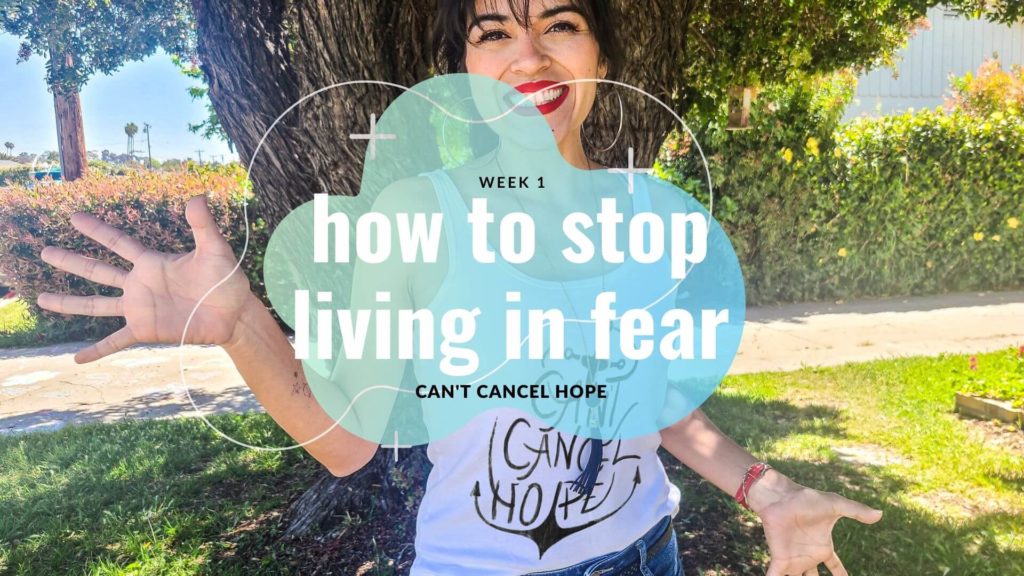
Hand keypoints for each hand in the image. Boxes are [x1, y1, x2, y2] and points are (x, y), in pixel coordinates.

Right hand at [37, 195, 254, 362]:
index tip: (74, 217)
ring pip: (97, 305)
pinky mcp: (146, 330)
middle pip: (98, 270)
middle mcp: (140, 284)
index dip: (97, 229)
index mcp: (152, 263)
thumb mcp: (215, 249)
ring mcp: (140, 308)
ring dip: (70, 303)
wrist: (235, 314)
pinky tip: (77, 358)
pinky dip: (97, 350)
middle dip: (71, 261)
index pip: (118, 242)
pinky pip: (116, 341)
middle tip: (44, 252)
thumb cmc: (227, 280)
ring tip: (42, 299)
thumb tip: (197, 196)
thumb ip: (203, 225)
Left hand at [748, 470, 882, 575]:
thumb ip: (856, 511)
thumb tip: (880, 513)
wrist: (781, 497)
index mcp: (823, 547)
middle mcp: (808, 556)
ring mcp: (793, 559)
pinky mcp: (779, 559)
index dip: (841, 575)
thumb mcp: (835, 505)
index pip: (835, 567)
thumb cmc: (807, 499)